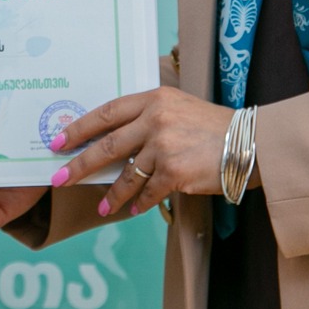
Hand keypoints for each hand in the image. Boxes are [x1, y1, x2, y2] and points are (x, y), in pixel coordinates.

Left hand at [48, 87, 237, 218]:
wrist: (249, 142)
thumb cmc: (212, 125)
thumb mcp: (178, 107)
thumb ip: (148, 116)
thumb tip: (114, 139)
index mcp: (154, 98)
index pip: (107, 112)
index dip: (80, 128)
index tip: (59, 140)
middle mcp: (156, 119)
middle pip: (108, 145)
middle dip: (80, 164)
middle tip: (60, 178)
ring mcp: (164, 146)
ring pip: (127, 175)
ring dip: (112, 194)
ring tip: (102, 206)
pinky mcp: (175, 172)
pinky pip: (148, 193)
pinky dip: (140, 204)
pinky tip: (133, 210)